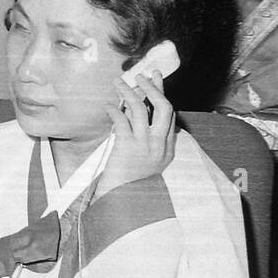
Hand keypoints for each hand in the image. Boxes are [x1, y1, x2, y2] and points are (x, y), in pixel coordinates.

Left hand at [98, 70, 175, 197]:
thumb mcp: (149, 162)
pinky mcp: (127, 147)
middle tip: (140, 75)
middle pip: (163, 107)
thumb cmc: (131, 181)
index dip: (161, 94)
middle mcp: (159, 145)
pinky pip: (121, 120)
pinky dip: (113, 110)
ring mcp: (144, 145)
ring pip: (140, 109)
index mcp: (167, 148)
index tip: (155, 78)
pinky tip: (107, 106)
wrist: (121, 202)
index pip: (169, 114)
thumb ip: (151, 141)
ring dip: (128, 92)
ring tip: (117, 82)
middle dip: (152, 87)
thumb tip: (140, 115)